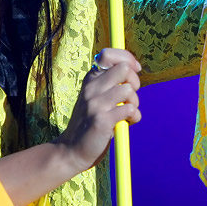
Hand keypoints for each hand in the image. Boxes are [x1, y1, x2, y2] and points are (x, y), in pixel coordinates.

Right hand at [56, 48, 141, 172]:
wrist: (71, 151)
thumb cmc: (89, 122)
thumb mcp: (95, 97)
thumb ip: (109, 83)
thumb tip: (133, 68)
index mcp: (90, 80)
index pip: (108, 54)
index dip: (127, 58)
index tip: (135, 69)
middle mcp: (91, 88)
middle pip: (124, 69)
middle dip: (134, 81)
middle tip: (130, 96)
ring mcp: (95, 104)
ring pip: (128, 89)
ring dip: (134, 102)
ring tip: (127, 113)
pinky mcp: (102, 120)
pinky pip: (130, 109)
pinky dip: (134, 117)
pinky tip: (127, 123)